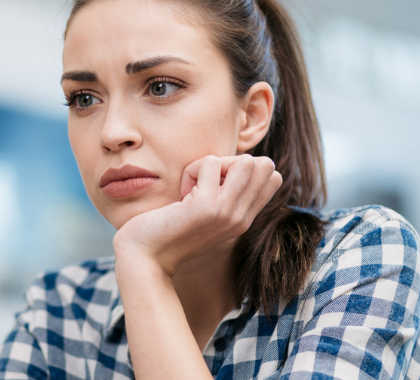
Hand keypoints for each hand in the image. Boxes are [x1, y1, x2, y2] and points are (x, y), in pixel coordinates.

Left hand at [113, 154, 281, 276]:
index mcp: (244, 221)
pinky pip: (210, 162)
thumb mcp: (205, 214)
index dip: (245, 169)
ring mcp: (226, 212)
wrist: (146, 257)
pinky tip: (180, 194)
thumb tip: (236, 163)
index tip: (216, 184)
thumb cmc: (168, 230)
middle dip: (232, 162)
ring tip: (194, 185)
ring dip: (214, 164)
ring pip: (246, 162)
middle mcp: (241, 218)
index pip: (273, 178)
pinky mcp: (206, 206)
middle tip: (205, 182)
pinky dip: (191, 169)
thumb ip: (224, 196)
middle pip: (264, 166)